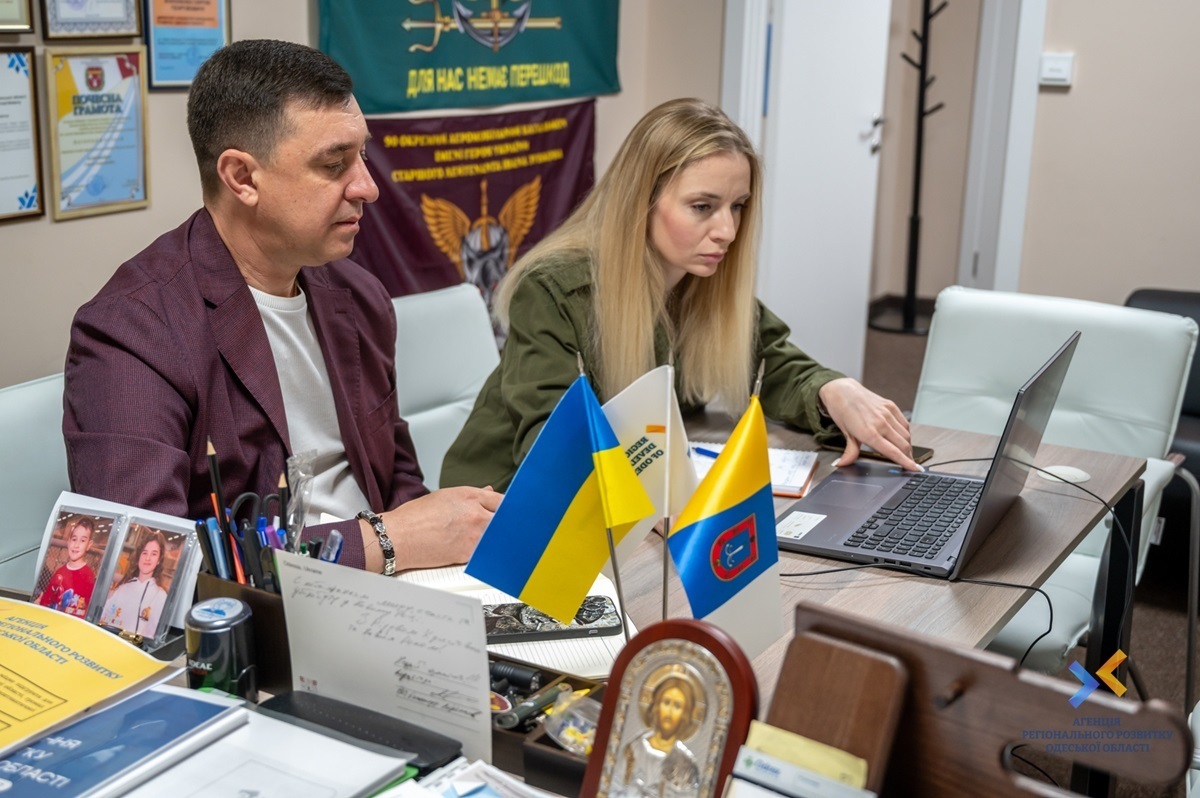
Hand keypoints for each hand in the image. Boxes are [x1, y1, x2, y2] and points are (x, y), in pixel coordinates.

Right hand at [370, 486, 501, 570]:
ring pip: (498, 537)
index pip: (502, 500)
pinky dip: (486, 552)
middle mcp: (475, 513)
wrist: (398, 537)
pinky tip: (482, 551)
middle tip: (506, 527)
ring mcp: (473, 534)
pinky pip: (486, 552)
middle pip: (505, 519)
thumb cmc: (416, 517)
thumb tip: (489, 491)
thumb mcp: (445, 496)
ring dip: (497, 538)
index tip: (511, 512)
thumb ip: (472, 495)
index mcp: (469, 496)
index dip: (507, 508)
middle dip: (505, 523)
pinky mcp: (468, 553)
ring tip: (493, 540)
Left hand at [818, 378, 920, 471]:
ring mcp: (887, 413)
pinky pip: (904, 423)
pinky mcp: (891, 406)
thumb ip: (850, 452)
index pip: (893, 452)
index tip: (915, 469)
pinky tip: (902, 438)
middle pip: (903, 445)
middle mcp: (880, 423)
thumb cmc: (842, 411)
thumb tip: (843, 464)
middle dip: (908, 457)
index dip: (906, 462)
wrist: (842, 391)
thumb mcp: (845, 434)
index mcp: (869, 432)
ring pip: (906, 434)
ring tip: (906, 452)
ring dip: (908, 445)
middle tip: (909, 463)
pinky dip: (906, 432)